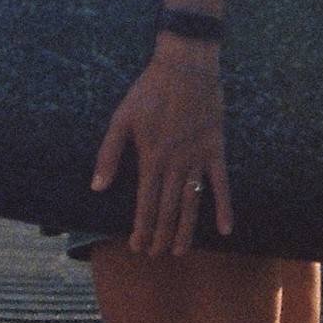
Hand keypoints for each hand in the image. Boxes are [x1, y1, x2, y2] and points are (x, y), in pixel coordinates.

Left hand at [92, 36, 231, 254]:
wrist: (185, 67)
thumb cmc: (149, 90)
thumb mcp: (121, 118)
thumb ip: (108, 153)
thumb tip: (96, 186)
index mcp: (150, 159)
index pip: (145, 204)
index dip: (141, 228)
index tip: (137, 247)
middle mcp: (174, 165)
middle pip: (168, 209)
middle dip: (161, 236)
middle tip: (156, 255)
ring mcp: (197, 159)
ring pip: (191, 203)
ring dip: (186, 230)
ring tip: (181, 251)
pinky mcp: (215, 150)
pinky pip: (221, 183)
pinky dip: (224, 207)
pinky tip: (226, 229)